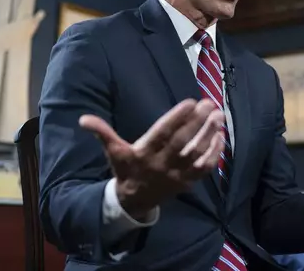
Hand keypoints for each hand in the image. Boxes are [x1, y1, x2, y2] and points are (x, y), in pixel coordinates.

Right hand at [78, 98, 224, 218]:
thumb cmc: (125, 170)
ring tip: (219, 116)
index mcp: (142, 153)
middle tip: (210, 104)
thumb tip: (83, 119)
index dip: (176, 118)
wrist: (134, 202)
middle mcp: (160, 164)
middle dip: (197, 122)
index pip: (162, 133)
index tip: (191, 102)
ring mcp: (176, 174)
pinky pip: (204, 169)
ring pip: (196, 154)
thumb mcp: (113, 151)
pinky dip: (214, 154)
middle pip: (182, 142)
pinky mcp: (187, 182)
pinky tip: (221, 137)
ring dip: (209, 135)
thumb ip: (102, 133)